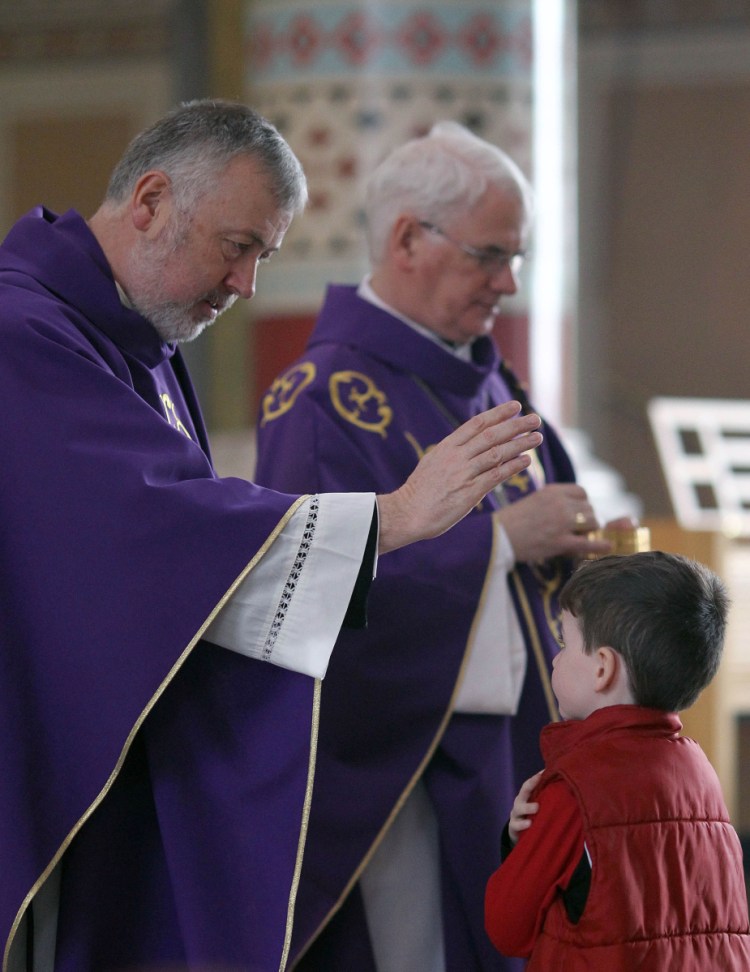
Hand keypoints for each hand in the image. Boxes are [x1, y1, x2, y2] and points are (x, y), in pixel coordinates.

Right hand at [377, 401, 541, 553]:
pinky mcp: (470, 492)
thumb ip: (452, 454)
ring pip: (497, 453)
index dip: (498, 413)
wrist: (407, 513)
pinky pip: (496, 475)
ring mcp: (464, 473)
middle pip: (491, 435)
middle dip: (515, 425)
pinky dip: (512, 467)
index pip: (477, 424)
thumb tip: (468, 447)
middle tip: (535, 418)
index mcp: (447, 447)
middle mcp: (457, 456)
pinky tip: (526, 461)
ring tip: (537, 438)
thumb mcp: (433, 463)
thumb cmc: (419, 492)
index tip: (515, 406)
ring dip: (520, 444)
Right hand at [497, 483, 606, 562]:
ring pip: (591, 522)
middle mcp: (560, 504)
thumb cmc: (511, 520)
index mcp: (552, 491)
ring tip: (586, 534)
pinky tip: (609, 546)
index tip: (580, 510)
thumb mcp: (533, 501)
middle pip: (589, 507)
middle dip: (589, 517)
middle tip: (584, 526)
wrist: (496, 536)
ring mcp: (561, 523)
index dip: (583, 502)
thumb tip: (572, 507)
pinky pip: (588, 543)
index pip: (581, 492)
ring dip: (592, 529)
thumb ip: (553, 501)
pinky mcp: (560, 542)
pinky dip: (601, 545)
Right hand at [509, 770, 543, 844]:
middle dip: (531, 787)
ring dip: (527, 808)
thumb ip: (545, 797)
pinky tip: (529, 824)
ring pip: (519, 809)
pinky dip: (522, 825)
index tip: (543, 772)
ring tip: (536, 808)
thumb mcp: (537, 805)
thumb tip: (561, 784)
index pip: (529, 784)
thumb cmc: (532, 815)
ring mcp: (516, 814)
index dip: (535, 779)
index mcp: (526, 796)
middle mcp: (520, 803)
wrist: (518, 830)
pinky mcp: (513, 827)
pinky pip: (516, 825)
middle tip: (543, 783)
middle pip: (523, 793)